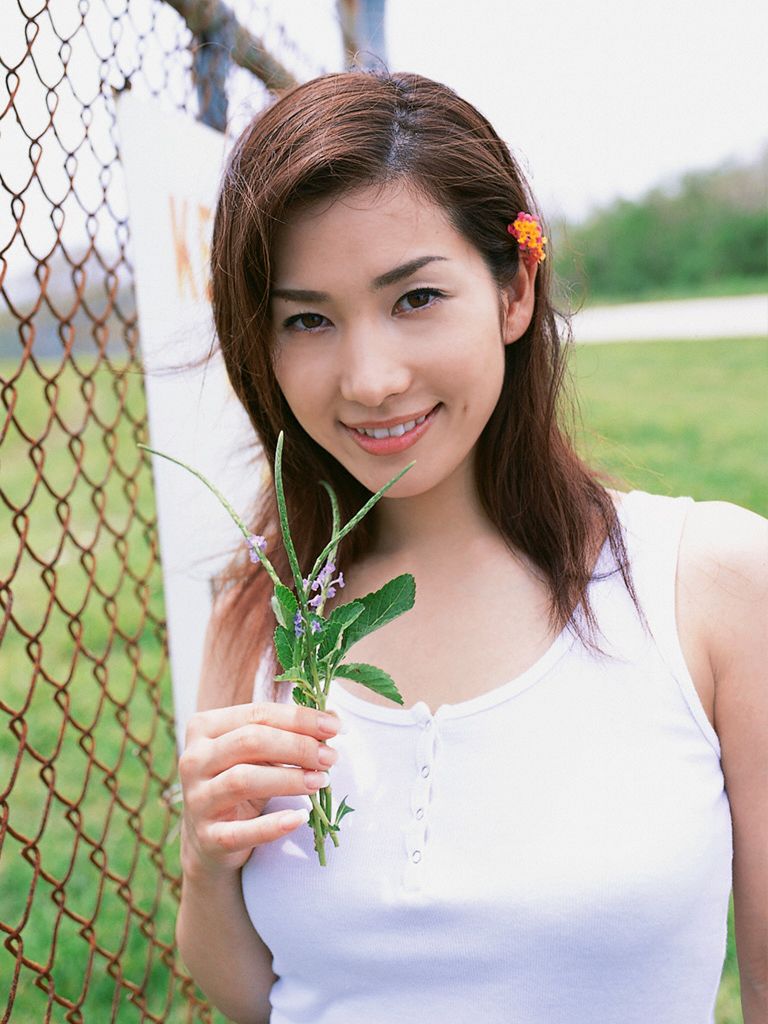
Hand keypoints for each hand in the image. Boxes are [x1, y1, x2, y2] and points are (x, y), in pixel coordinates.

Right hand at [178, 701, 340, 876]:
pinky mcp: (207, 837)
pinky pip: (241, 832)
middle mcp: (193, 759)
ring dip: (289, 779)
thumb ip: (290, 732)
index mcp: (204, 727)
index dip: (300, 718)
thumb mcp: (260, 753)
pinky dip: (273, 826)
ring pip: (244, 780)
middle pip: (251, 741)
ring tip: (321, 781)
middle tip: (331, 757)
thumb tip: (334, 718)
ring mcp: (197, 799)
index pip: (257, 713)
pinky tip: (300, 818)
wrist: (210, 838)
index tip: (336, 727)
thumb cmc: (242, 781)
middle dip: (298, 746)